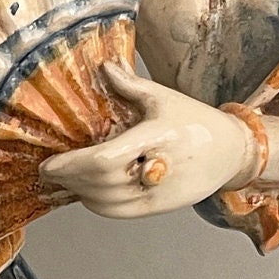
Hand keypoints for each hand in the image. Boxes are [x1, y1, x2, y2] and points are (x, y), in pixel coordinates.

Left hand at [40, 62, 259, 218]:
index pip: (104, 160)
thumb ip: (130, 85)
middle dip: (68, 179)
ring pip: (106, 202)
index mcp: (156, 137)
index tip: (49, 164)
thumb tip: (104, 66)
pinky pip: (118, 212)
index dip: (71, 165)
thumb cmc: (195, 122)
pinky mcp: (159, 208)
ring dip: (79, 191)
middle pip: (99, 183)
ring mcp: (158, 193)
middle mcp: (156, 169)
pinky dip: (96, 204)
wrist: (230, 152)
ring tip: (65, 179)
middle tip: (49, 170)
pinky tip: (85, 191)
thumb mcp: (163, 98)